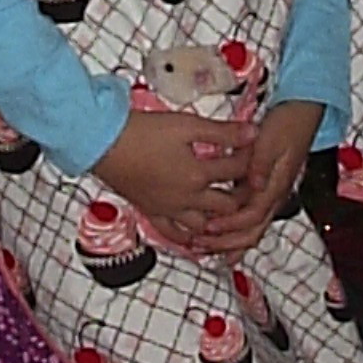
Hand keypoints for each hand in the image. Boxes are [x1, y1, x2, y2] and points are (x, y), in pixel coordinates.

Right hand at [93, 110, 255, 238]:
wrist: (105, 145)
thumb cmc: (144, 132)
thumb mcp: (187, 125)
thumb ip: (222, 131)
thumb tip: (253, 132)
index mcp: (199, 174)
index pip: (237, 170)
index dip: (251, 158)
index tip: (257, 149)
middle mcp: (188, 199)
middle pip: (226, 206)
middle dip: (242, 195)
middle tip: (250, 185)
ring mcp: (169, 210)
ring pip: (203, 227)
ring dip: (219, 222)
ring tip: (229, 213)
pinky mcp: (151, 213)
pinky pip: (174, 234)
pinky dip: (189, 237)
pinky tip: (196, 235)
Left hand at [189, 100, 321, 255]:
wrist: (302, 113)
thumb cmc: (287, 124)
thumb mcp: (271, 139)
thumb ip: (261, 162)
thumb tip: (254, 185)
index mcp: (276, 185)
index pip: (252, 215)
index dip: (230, 224)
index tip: (208, 227)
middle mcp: (274, 195)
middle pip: (252, 230)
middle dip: (226, 242)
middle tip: (201, 245)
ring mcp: (270, 193)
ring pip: (251, 227)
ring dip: (229, 239)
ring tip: (205, 245)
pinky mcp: (264, 188)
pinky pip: (248, 214)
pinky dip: (233, 226)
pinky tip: (218, 231)